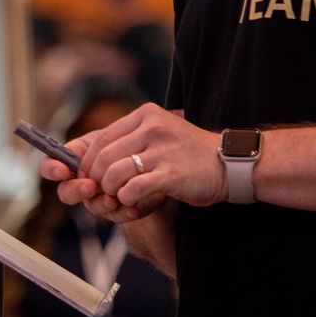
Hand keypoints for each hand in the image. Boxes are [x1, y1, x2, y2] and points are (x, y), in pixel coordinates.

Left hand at [75, 103, 224, 212]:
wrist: (228, 164)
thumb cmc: (189, 154)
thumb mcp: (160, 135)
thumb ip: (132, 139)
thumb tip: (95, 159)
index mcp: (146, 115)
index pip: (102, 137)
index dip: (89, 161)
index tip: (86, 177)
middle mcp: (152, 127)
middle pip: (105, 156)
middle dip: (96, 178)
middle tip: (98, 192)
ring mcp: (162, 149)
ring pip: (115, 172)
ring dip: (109, 190)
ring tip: (115, 197)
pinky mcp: (171, 173)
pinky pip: (134, 187)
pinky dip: (127, 197)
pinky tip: (131, 201)